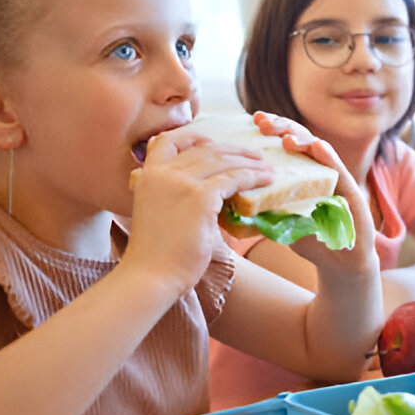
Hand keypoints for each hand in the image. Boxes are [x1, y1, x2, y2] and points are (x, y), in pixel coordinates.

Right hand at [123, 129, 273, 291]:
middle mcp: (163, 173)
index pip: (167, 142)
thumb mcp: (158, 214)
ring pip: (221, 160)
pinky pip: (233, 178)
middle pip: (203, 149)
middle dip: (232, 150)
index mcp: (148, 176)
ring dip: (248, 162)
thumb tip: (210, 196)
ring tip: (266, 167)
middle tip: (253, 155)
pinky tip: (266, 179)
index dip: (191, 138)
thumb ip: (176, 198)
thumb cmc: (156, 256)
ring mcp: (181, 182)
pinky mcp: (200, 196)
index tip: (210, 141)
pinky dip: (252, 176)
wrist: (150, 276)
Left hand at [253, 111, 378, 273]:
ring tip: (287, 139)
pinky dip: (328, 157)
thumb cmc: (311, 239)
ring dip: (302, 139)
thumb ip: (263, 210)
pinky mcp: (351, 191)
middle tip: (263, 123)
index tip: (253, 121)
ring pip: (319, 148)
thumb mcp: (280, 223)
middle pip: (298, 138)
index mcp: (299, 172)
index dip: (270, 130)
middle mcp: (317, 169)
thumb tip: (232, 203)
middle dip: (281, 127)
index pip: (283, 143)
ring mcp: (335, 177)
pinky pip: (338, 169)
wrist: (341, 263)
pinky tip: (318, 148)